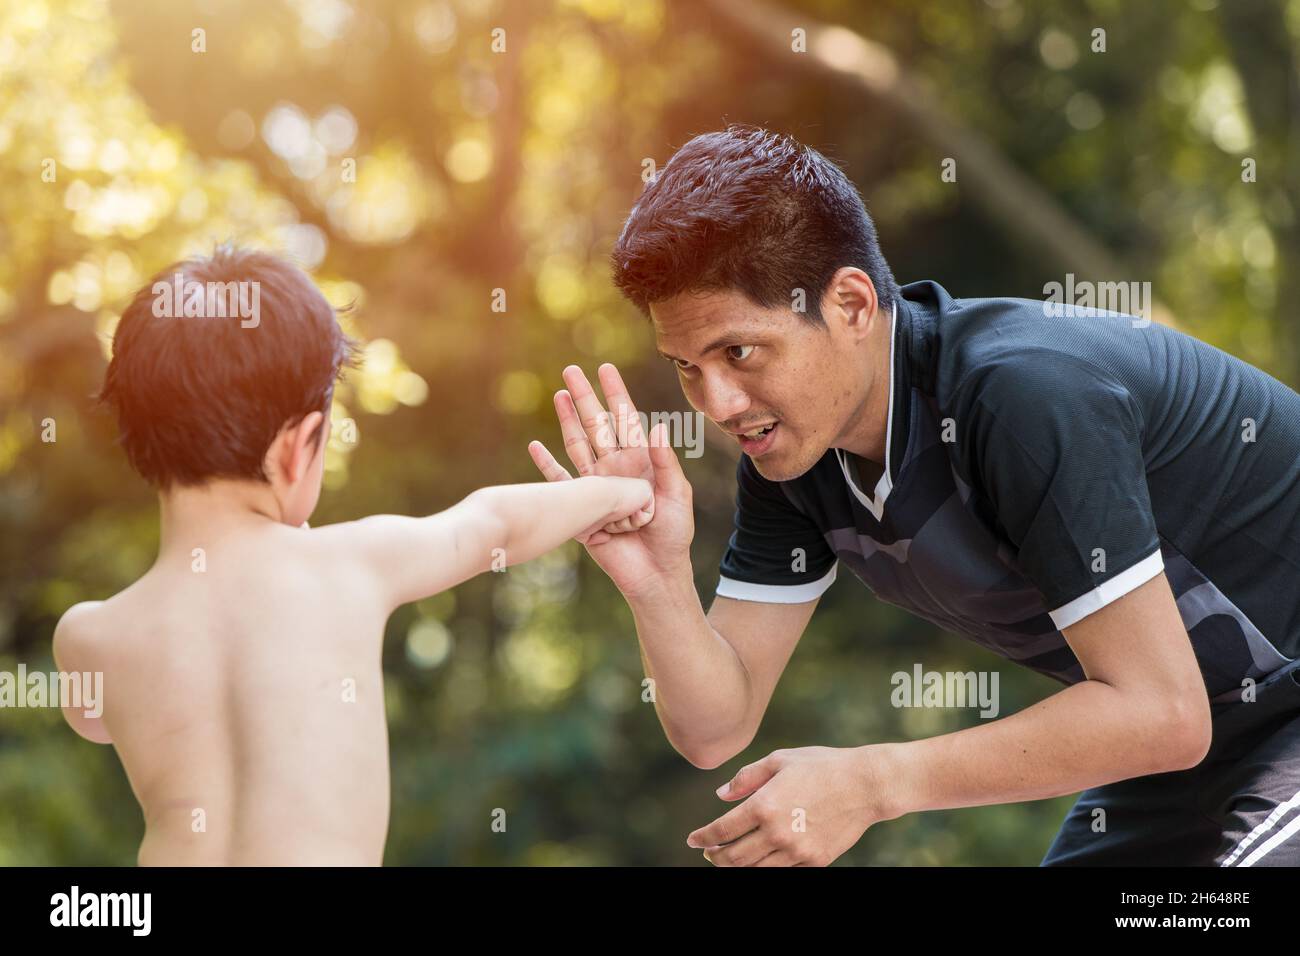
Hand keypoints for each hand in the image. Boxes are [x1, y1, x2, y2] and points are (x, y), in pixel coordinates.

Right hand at [528, 363, 694, 600]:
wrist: (655, 573)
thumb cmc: (672, 535)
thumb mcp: (676, 495)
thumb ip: (665, 463)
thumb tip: (655, 426)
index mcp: (640, 461)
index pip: (626, 420)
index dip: (615, 394)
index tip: (605, 369)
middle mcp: (615, 468)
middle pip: (596, 425)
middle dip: (584, 397)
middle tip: (570, 370)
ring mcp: (596, 487)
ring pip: (577, 446)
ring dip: (567, 421)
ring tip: (557, 395)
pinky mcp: (581, 509)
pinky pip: (560, 483)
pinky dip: (547, 466)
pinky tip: (535, 446)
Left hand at [686, 746, 895, 866]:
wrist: (865, 785)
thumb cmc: (821, 766)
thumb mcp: (779, 760)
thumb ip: (746, 778)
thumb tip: (721, 795)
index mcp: (764, 805)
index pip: (722, 830)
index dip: (703, 838)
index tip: (693, 839)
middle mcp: (777, 833)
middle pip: (734, 857)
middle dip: (715, 857)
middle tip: (708, 853)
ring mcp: (796, 850)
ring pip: (755, 870)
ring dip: (736, 867)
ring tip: (728, 859)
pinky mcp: (814, 861)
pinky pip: (781, 871)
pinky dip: (764, 868)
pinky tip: (758, 861)